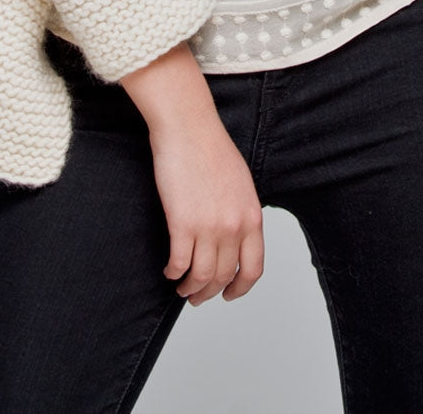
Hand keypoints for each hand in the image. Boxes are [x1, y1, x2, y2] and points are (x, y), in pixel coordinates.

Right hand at [148, 114, 264, 305]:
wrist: (189, 127)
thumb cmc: (210, 147)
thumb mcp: (241, 183)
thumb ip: (241, 212)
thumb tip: (234, 236)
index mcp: (252, 216)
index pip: (253, 268)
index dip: (240, 288)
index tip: (229, 294)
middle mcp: (234, 226)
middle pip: (224, 276)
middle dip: (210, 292)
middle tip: (197, 296)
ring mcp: (209, 227)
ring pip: (201, 276)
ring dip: (190, 288)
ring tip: (181, 287)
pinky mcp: (183, 223)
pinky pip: (179, 263)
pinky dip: (173, 272)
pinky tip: (169, 270)